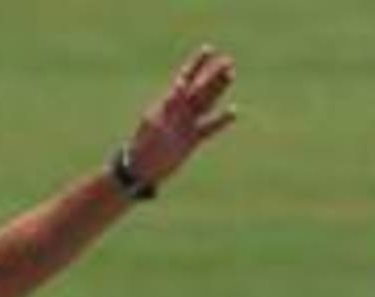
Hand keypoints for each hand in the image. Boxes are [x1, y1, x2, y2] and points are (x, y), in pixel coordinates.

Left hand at [127, 46, 236, 188]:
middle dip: (213, 74)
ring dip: (219, 90)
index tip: (208, 49)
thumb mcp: (155, 120)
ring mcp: (187, 124)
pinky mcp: (193, 140)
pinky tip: (234, 110)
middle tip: (228, 61)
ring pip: (207, 103)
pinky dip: (221, 120)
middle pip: (200, 87)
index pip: (186, 77)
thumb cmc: (142, 143)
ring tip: (231, 75)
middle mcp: (180, 110)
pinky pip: (210, 128)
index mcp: (169, 102)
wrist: (141, 168)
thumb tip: (180, 85)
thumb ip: (170, 103)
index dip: (196, 64)